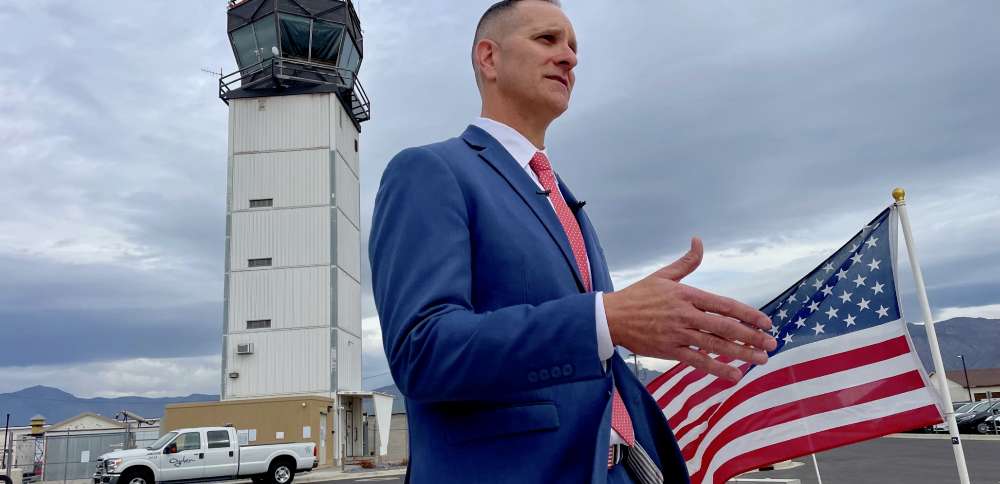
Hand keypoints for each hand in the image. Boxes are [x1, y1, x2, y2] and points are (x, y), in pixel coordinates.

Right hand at [603, 237, 776, 381]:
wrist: (611, 317)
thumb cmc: (638, 295)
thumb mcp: (663, 275)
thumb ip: (686, 262)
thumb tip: (698, 240)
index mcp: (687, 295)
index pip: (725, 305)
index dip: (748, 314)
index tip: (766, 322)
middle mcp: (685, 314)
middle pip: (725, 326)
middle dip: (751, 336)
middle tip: (771, 344)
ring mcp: (678, 334)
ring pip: (715, 345)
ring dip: (741, 353)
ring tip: (760, 360)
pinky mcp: (669, 350)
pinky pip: (697, 361)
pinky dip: (717, 368)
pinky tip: (734, 375)